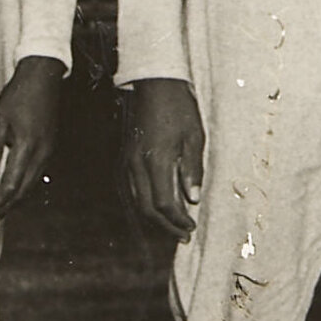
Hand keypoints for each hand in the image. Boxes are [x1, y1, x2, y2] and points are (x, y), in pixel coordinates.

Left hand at [0, 56, 65, 228]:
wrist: (43, 76)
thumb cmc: (17, 95)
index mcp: (27, 148)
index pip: (9, 188)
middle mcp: (42, 154)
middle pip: (22, 193)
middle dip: (4, 209)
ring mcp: (49, 151)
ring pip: (31, 186)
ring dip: (14, 200)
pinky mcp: (50, 147)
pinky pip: (36, 175)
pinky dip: (23, 187)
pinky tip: (11, 188)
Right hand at [125, 77, 206, 241]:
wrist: (154, 85)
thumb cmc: (180, 109)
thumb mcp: (194, 137)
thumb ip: (192, 170)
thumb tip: (193, 199)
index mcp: (157, 161)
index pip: (164, 203)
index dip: (177, 220)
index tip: (191, 227)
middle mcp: (138, 165)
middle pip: (147, 208)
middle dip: (165, 226)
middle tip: (183, 235)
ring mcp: (129, 161)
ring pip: (136, 201)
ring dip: (154, 218)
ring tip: (172, 226)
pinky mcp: (126, 157)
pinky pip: (132, 189)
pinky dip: (144, 203)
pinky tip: (157, 206)